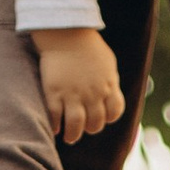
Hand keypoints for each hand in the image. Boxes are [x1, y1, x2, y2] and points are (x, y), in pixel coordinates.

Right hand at [36, 25, 124, 145]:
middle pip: (96, 123)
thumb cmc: (87, 45)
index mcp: (108, 86)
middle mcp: (93, 94)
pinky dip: (55, 126)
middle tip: (83, 128)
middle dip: (90, 128)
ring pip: (76, 126)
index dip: (108, 118)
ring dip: (73, 135)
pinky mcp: (54, 92)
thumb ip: (110, 79)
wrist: (65, 32)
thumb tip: (111, 91)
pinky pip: (55, 117)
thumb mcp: (108, 62)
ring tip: (69, 137)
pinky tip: (55, 127)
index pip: (114, 112)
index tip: (100, 117)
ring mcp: (73, 94)